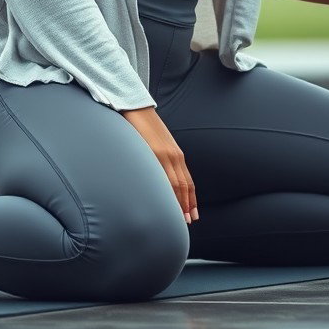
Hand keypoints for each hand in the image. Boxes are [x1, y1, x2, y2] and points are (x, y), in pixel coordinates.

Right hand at [121, 107, 198, 223]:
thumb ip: (162, 157)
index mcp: (175, 153)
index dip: (190, 198)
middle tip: (188, 222)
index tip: (192, 213)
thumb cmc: (144, 125)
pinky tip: (165, 202)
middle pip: (183, 185)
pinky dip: (166, 191)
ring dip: (178, 202)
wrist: (135, 106)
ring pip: (175, 184)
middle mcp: (174, 155)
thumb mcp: (159, 143)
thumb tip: (161, 174)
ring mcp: (164, 154)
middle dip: (186, 205)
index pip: (187, 181)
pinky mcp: (153, 152)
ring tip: (180, 218)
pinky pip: (161, 176)